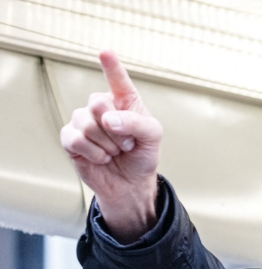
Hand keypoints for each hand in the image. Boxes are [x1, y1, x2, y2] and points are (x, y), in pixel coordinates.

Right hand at [60, 50, 162, 242]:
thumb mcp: (152, 137)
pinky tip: (101, 158)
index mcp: (124, 101)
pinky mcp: (70, 138)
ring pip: (87, 124)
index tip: (105, 52)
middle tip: (126, 143)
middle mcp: (101, 106)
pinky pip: (76, 139)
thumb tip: (107, 119)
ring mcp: (83, 120)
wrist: (129, 183)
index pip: (117, 80)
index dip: (111, 66)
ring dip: (107, 145)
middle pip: (97, 103)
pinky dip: (94, 153)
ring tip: (115, 151)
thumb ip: (136, 122)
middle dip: (117, 129)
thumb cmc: (142, 155)